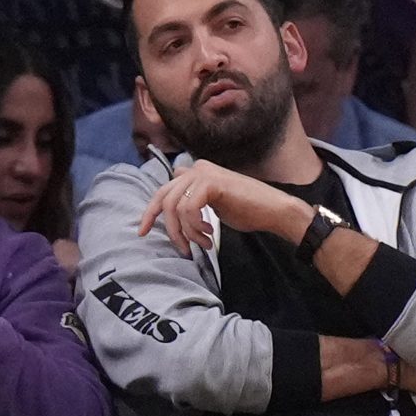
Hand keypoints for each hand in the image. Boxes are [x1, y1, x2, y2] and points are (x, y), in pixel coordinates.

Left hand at [137, 160, 313, 256]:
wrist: (272, 210)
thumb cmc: (246, 211)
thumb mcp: (211, 206)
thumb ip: (192, 201)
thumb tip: (173, 206)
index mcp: (194, 172)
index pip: (162, 191)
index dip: (149, 212)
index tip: (143, 232)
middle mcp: (196, 168)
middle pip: (163, 198)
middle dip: (165, 226)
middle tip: (178, 246)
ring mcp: (203, 173)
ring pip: (175, 207)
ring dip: (187, 232)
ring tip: (203, 242)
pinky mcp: (211, 182)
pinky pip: (188, 209)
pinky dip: (195, 226)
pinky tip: (209, 233)